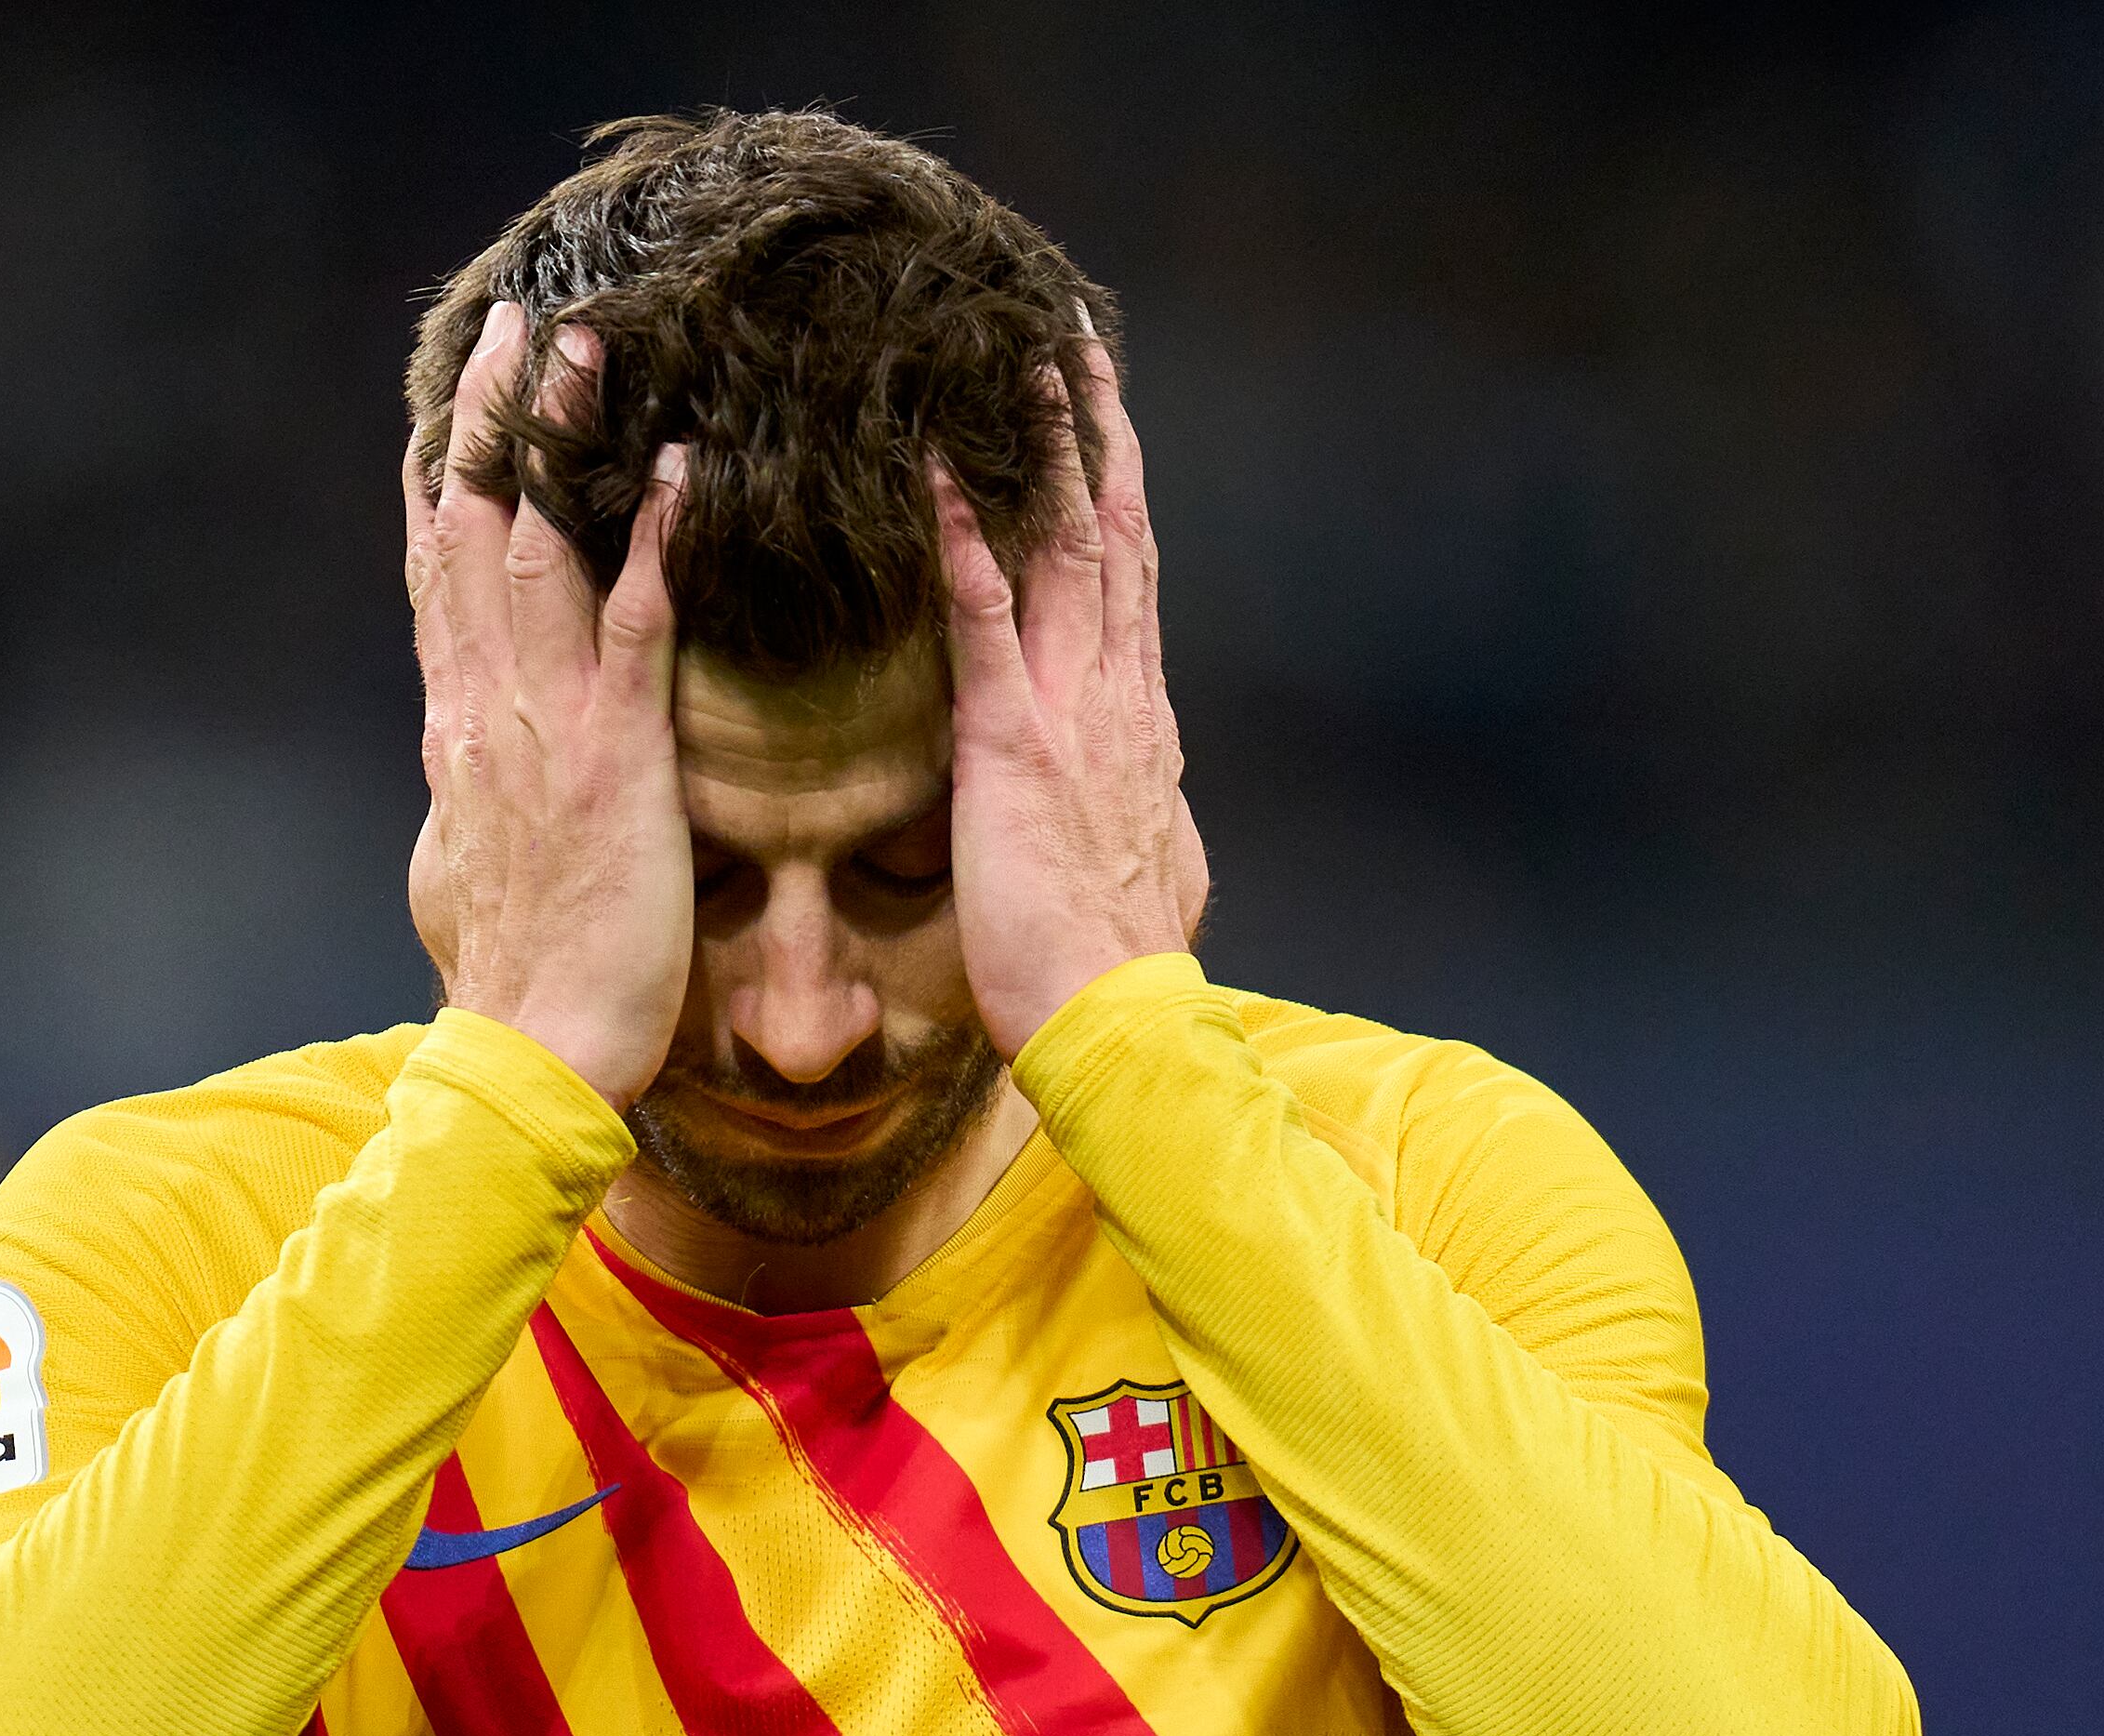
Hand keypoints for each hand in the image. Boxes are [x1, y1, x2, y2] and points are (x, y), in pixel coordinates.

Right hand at [404, 301, 693, 1107]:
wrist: (534, 1055)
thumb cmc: (527, 979)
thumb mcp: (477, 869)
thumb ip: (472, 803)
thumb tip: (451, 779)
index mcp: (458, 730)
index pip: (439, 578)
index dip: (440, 481)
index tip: (447, 403)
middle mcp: (484, 708)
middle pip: (470, 531)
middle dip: (486, 420)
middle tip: (512, 321)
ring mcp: (543, 727)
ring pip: (538, 551)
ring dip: (561, 442)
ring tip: (588, 346)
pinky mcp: (613, 759)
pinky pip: (639, 628)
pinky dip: (658, 543)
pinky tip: (687, 471)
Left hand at [936, 326, 1208, 1057]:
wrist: (1118, 1024)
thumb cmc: (1110, 968)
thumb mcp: (1144, 872)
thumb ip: (1143, 822)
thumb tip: (1163, 818)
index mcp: (1138, 725)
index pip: (1131, 584)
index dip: (1119, 496)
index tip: (1108, 421)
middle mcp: (1118, 698)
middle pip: (1115, 537)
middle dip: (1098, 435)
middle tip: (1075, 343)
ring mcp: (1073, 713)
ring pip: (1069, 552)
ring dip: (1045, 453)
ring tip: (1022, 363)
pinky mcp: (1014, 746)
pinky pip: (987, 624)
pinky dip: (967, 546)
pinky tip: (940, 478)